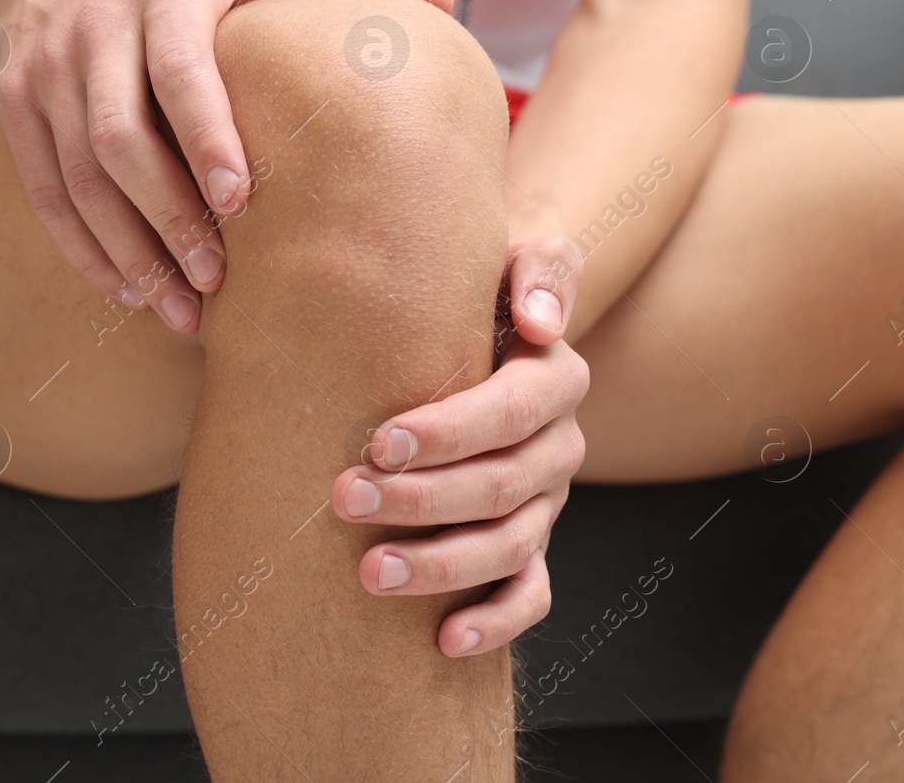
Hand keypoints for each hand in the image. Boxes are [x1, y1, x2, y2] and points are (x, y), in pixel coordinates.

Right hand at [0, 0, 452, 331]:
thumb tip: (445, 3)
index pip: (178, 69)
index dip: (204, 135)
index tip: (240, 201)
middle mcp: (93, 26)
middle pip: (116, 136)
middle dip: (166, 214)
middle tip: (218, 278)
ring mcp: (43, 69)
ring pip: (74, 175)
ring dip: (125, 249)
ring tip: (178, 308)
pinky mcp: (12, 105)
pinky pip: (41, 190)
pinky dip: (82, 248)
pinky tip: (128, 292)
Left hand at [332, 236, 588, 655]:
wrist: (465, 338)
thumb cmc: (468, 296)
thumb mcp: (507, 260)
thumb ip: (539, 269)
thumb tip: (540, 323)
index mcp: (554, 377)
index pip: (514, 409)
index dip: (452, 430)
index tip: (379, 439)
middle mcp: (558, 445)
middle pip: (505, 484)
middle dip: (424, 497)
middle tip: (345, 498)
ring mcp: (547, 503)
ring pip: (512, 545)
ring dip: (442, 565)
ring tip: (369, 574)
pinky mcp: (530, 549)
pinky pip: (530, 595)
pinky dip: (494, 620)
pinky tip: (444, 642)